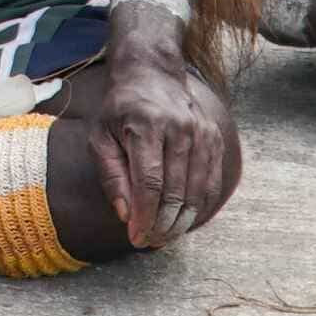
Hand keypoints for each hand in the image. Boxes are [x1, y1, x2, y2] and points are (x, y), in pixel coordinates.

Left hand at [83, 57, 235, 248]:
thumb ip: (111, 176)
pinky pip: (211, 182)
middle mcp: (179, 128)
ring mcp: (201, 132)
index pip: (150, 183)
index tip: (136, 238)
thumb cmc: (120, 111)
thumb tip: (125, 215)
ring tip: (164, 236)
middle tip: (149, 241)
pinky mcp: (214, 138)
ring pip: (197, 191)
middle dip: (162, 224)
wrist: (152, 75)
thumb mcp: (101, 137)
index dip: (145, 216)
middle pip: (175, 191)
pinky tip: (184, 220)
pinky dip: (199, 207)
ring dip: (181, 221)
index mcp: (146, 125)